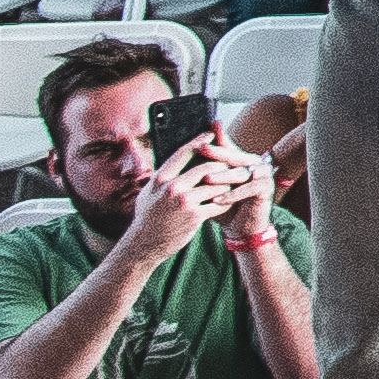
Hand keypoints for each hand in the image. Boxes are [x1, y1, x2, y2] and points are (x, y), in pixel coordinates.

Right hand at [126, 144, 224, 259]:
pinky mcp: (195, 216)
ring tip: (235, 182)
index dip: (199, 141)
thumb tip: (175, 159)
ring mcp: (184, 202)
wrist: (144, 244)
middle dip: (222, 165)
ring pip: (216, 185)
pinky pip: (218, 204)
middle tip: (232, 163)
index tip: (211, 134)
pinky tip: (229, 201)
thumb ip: (163, 176)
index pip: (184, 153)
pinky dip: (226, 202)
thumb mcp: (148, 192)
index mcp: (160, 178)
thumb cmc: (148, 216)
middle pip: (206, 167)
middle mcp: (172, 187)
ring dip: (228, 184)